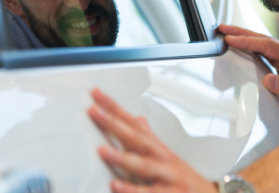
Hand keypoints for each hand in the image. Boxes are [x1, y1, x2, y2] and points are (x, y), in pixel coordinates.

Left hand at [87, 88, 217, 192]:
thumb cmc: (184, 178)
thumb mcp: (168, 155)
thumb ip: (150, 138)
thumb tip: (138, 119)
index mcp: (157, 148)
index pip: (133, 123)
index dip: (115, 108)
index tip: (96, 95)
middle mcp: (162, 158)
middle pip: (137, 138)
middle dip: (115, 124)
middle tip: (94, 111)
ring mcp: (168, 176)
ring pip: (144, 165)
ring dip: (123, 157)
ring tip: (102, 150)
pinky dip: (132, 190)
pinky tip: (115, 185)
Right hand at [219, 24, 278, 120]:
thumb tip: (267, 79)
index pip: (270, 46)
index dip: (250, 41)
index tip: (231, 39)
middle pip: (264, 40)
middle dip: (243, 33)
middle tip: (222, 28)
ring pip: (263, 47)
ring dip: (245, 40)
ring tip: (226, 35)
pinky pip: (264, 57)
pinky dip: (250, 51)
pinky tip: (239, 51)